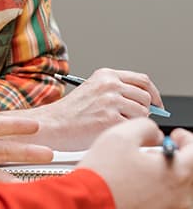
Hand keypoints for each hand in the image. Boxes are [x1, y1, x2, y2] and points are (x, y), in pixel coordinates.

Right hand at [22, 67, 163, 149]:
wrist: (52, 125)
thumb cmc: (69, 113)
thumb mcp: (93, 91)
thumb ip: (117, 91)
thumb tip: (146, 103)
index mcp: (106, 75)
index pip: (142, 80)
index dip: (153, 94)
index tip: (156, 104)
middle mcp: (110, 85)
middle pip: (145, 97)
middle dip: (144, 111)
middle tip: (133, 120)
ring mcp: (111, 101)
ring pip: (143, 113)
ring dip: (135, 123)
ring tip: (115, 127)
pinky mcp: (110, 120)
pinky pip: (133, 127)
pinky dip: (127, 133)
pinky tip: (111, 132)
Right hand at [79, 121, 192, 208]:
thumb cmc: (101, 181)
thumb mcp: (119, 137)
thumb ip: (144, 128)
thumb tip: (154, 133)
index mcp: (177, 174)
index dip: (185, 139)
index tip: (176, 137)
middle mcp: (179, 200)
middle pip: (186, 175)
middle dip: (171, 162)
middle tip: (151, 156)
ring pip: (173, 196)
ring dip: (160, 183)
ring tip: (134, 178)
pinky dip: (149, 203)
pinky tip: (127, 197)